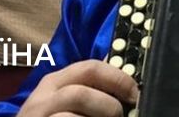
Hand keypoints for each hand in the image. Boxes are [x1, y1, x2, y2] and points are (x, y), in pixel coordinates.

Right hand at [18, 59, 138, 116]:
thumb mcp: (63, 102)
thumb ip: (87, 89)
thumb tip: (124, 81)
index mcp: (54, 82)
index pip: (90, 67)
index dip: (118, 78)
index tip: (134, 93)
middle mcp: (43, 98)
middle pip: (82, 91)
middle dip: (108, 105)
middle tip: (119, 116)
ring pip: (74, 112)